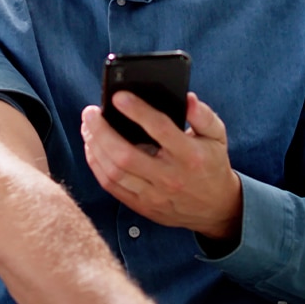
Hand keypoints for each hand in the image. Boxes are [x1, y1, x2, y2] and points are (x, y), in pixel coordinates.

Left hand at [81, 92, 242, 240]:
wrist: (217, 208)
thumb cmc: (212, 164)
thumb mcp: (217, 136)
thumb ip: (203, 115)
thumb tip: (187, 98)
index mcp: (190, 156)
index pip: (160, 129)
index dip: (137, 111)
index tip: (118, 96)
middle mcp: (170, 177)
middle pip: (125, 155)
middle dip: (101, 131)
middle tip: (90, 112)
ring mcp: (154, 195)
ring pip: (113, 172)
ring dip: (94, 147)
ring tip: (87, 127)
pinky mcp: (143, 207)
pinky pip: (112, 187)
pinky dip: (96, 166)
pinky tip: (92, 148)